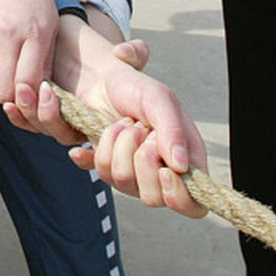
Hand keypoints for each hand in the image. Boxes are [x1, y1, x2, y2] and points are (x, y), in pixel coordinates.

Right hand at [0, 0, 58, 103]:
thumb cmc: (35, 0)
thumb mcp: (50, 27)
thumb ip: (46, 62)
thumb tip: (40, 96)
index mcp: (36, 35)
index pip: (27, 83)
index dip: (28, 98)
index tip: (31, 97)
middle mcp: (10, 35)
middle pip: (3, 89)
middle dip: (11, 98)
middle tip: (16, 92)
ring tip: (3, 80)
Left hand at [20, 16, 207, 217]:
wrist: (93, 72)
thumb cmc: (133, 84)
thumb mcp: (159, 98)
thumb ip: (173, 130)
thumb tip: (183, 167)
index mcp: (182, 157)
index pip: (192, 203)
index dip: (179, 196)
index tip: (164, 172)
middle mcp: (156, 168)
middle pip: (152, 197)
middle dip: (140, 159)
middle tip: (133, 127)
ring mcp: (127, 167)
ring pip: (120, 182)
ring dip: (115, 146)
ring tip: (116, 121)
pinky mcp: (100, 161)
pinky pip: (93, 168)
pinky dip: (88, 153)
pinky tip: (84, 143)